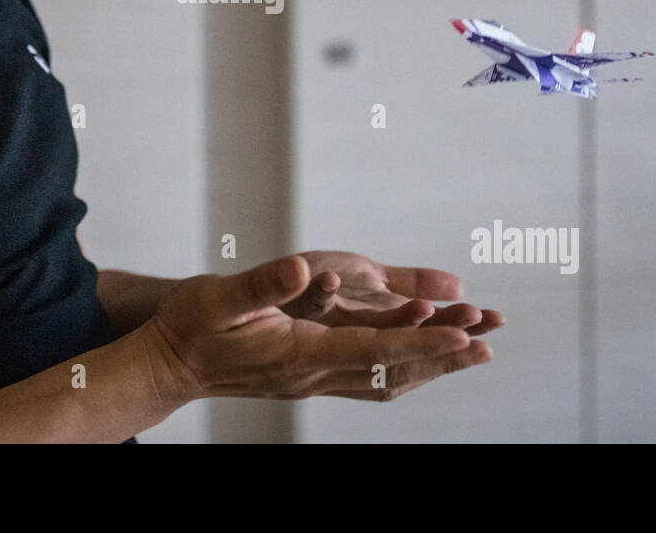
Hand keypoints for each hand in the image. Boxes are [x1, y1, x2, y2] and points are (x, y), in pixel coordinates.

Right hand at [139, 254, 492, 403]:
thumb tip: (303, 271)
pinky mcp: (307, 378)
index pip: (371, 350)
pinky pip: (367, 380)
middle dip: (440, 358)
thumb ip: (262, 284)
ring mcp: (311, 382)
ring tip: (468, 355)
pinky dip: (402, 370)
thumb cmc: (190, 328)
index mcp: (297, 355)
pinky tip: (416, 363)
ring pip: (384, 380)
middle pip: (390, 371)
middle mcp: (312, 376)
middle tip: (487, 347)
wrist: (168, 366)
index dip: (418, 341)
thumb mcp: (219, 298)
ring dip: (428, 367)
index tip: (459, 333)